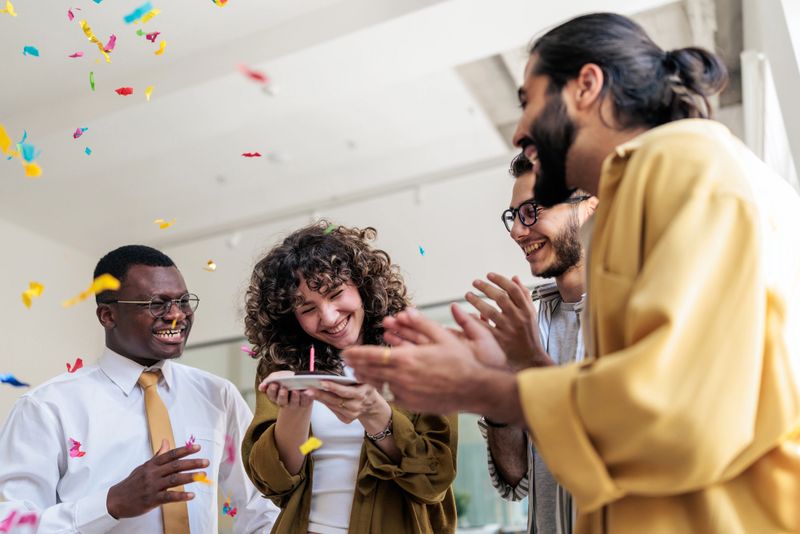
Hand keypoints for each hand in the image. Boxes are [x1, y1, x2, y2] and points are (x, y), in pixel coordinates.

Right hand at [106, 439, 207, 518]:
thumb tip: (166, 441)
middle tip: (206, 462)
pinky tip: (192, 495)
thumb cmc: (132, 482)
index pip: (170, 454)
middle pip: (175, 466)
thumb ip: (158, 455)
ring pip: (174, 480)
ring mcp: (152, 487)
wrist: (115, 500)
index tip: (198, 447)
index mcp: (152, 465)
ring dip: (190, 477)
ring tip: (202, 475)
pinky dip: (181, 496)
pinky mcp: (151, 500)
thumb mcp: (144, 466)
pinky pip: (168, 497)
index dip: (185, 450)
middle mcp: (153, 474)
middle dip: (192, 463)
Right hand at [258, 370, 312, 410]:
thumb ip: (269, 380)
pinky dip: (306, 397)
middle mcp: (284, 402)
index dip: (272, 390)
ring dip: (294, 397)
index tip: (274, 384)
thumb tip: (262, 386)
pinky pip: (305, 402)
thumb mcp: (278, 376)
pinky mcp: (304, 404)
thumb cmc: (287, 380)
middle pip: (281, 401)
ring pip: (293, 403)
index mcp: (275, 396)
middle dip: (282, 395)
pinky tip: (307, 392)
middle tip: (283, 389)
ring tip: (296, 391)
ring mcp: (294, 404)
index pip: (271, 394)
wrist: (301, 383)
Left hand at [308, 381, 390, 429]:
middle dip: (321, 394)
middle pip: (335, 400)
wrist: (371, 404)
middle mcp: (356, 406)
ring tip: (309, 391)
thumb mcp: (363, 380)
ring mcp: (351, 414)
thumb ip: (353, 377)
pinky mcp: (347, 419)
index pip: (345, 391)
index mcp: (362, 394)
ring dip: (320, 398)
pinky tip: (318, 397)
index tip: (322, 382)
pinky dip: (325, 403)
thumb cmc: (365, 388)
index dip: (333, 387)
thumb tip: (336, 372)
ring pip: (332, 406)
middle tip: (308, 388)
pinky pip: (333, 410)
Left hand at [343, 308, 514, 414]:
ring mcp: (406, 393)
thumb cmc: (461, 362)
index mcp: (407, 358)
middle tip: (347, 361)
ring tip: (358, 373)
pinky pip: (393, 395)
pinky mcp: (411, 404)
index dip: (356, 353)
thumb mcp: (443, 336)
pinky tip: (383, 384)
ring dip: (366, 378)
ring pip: (379, 384)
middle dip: (356, 365)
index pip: (372, 355)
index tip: (346, 351)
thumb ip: (421, 324)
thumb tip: (407, 311)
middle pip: (370, 371)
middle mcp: (402, 377)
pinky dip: (386, 388)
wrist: (474, 389)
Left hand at [466, 273, 552, 368]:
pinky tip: (467, 313)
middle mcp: (518, 318)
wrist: (530, 358)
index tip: (488, 275)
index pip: (513, 289)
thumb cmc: (530, 334)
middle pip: (500, 298)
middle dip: (486, 288)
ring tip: (468, 295)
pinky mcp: (499, 340)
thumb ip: (524, 295)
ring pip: (490, 311)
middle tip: (475, 282)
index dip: (500, 280)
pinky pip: (484, 327)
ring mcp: (508, 329)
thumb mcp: (532, 313)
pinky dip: (475, 319)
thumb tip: (514, 277)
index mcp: (526, 310)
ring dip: (477, 301)